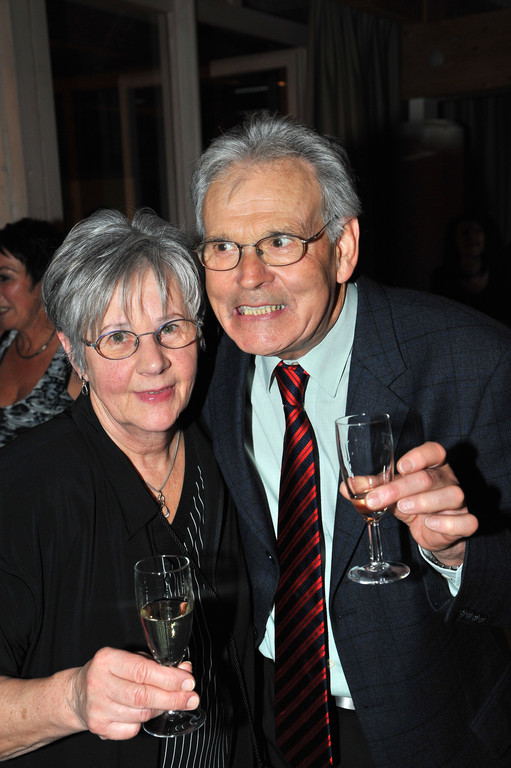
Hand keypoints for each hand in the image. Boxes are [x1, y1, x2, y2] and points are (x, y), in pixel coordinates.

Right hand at [69, 647, 198, 739]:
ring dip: (161, 708)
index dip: (169, 678)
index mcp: (107, 660)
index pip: (143, 670)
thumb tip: (185, 670)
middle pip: (143, 696)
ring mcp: (97, 708)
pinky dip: (144, 722)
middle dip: (173, 698)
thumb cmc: (108, 673)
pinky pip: (132, 729)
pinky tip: (144, 711)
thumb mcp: (128, 659)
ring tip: (170, 702)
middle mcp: (99, 684)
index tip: (188, 681)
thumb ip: (155, 664)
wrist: (77, 694)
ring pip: (141, 714)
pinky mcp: (99, 727)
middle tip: (191, 698)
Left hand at [363, 442, 477, 565]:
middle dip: (400, 488)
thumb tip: (347, 487)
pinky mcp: (465, 523)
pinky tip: (430, 523)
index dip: (419, 456)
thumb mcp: (392, 494)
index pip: (434, 451)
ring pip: (452, 495)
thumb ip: (373, 488)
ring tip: (403, 508)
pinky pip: (466, 521)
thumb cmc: (413, 504)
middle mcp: (448, 480)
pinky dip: (448, 523)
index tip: (401, 466)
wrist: (433, 532)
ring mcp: (459, 501)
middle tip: (377, 499)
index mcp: (432, 466)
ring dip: (424, 502)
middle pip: (429, 478)